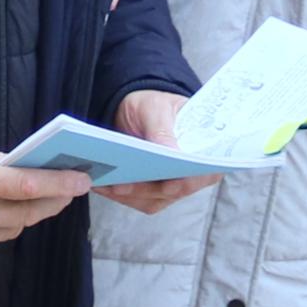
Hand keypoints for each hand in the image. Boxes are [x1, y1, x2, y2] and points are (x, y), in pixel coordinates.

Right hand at [0, 135, 91, 260]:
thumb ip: (0, 162)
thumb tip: (35, 171)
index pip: (26, 186)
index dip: (59, 184)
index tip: (82, 181)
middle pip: (27, 213)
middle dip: (54, 201)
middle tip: (71, 190)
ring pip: (14, 229)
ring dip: (29, 214)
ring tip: (40, 199)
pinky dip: (2, 224)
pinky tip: (1, 212)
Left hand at [91, 87, 217, 215]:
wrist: (135, 111)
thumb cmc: (154, 106)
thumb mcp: (157, 108)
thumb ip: (163, 129)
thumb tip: (171, 152)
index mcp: (204, 151)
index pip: (204, 173)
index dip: (188, 181)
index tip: (170, 185)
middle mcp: (191, 174)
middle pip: (173, 191)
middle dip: (146, 189)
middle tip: (122, 185)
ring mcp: (170, 186)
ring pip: (152, 200)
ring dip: (128, 195)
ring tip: (106, 184)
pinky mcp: (149, 191)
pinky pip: (135, 199)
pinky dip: (118, 194)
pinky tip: (102, 184)